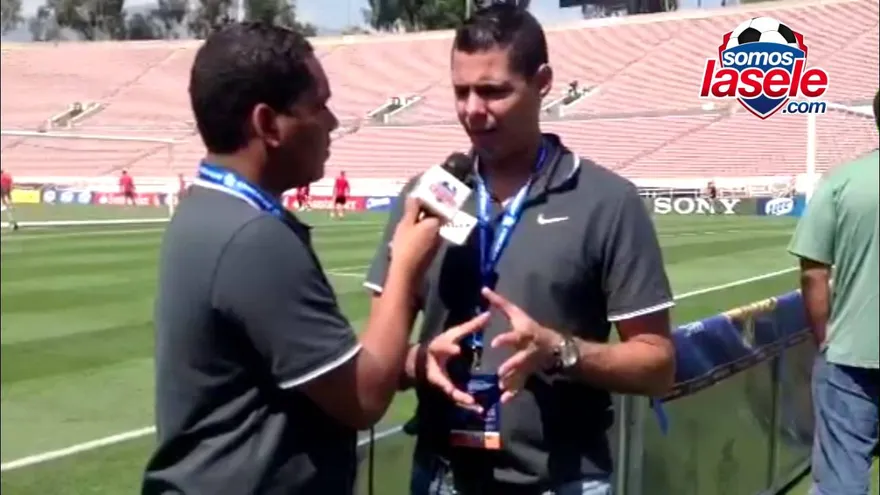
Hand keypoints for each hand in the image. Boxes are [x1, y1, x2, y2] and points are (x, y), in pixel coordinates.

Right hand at [388, 197, 441, 273]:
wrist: (407, 272)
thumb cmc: (405, 245)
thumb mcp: (405, 224)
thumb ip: (412, 209)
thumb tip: (415, 196)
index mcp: (435, 223)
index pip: (435, 207)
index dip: (426, 202)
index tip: (417, 200)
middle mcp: (440, 232)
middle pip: (434, 218)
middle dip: (424, 213)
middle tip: (411, 210)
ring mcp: (438, 243)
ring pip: (431, 228)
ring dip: (422, 224)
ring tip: (408, 223)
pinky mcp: (433, 252)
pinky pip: (429, 237)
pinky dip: (422, 234)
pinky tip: (411, 236)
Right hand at [425, 311, 490, 412]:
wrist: (422, 361)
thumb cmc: (440, 345)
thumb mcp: (453, 334)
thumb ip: (471, 326)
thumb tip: (488, 315)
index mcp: (436, 350)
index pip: (441, 349)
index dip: (448, 349)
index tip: (457, 349)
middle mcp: (437, 368)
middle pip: (443, 380)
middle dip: (453, 388)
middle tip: (464, 393)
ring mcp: (441, 382)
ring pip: (452, 394)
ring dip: (463, 400)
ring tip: (477, 407)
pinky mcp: (446, 389)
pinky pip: (457, 397)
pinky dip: (466, 403)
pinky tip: (479, 409)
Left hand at [484, 288, 560, 402]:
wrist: (553, 346)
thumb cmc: (530, 327)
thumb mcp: (517, 314)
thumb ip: (499, 303)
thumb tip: (483, 289)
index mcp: (524, 335)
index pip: (515, 336)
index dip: (505, 340)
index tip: (493, 344)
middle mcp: (528, 350)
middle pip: (520, 359)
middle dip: (512, 366)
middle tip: (500, 372)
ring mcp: (529, 364)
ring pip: (521, 374)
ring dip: (511, 381)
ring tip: (500, 387)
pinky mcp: (529, 374)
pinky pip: (521, 385)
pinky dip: (513, 393)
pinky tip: (504, 400)